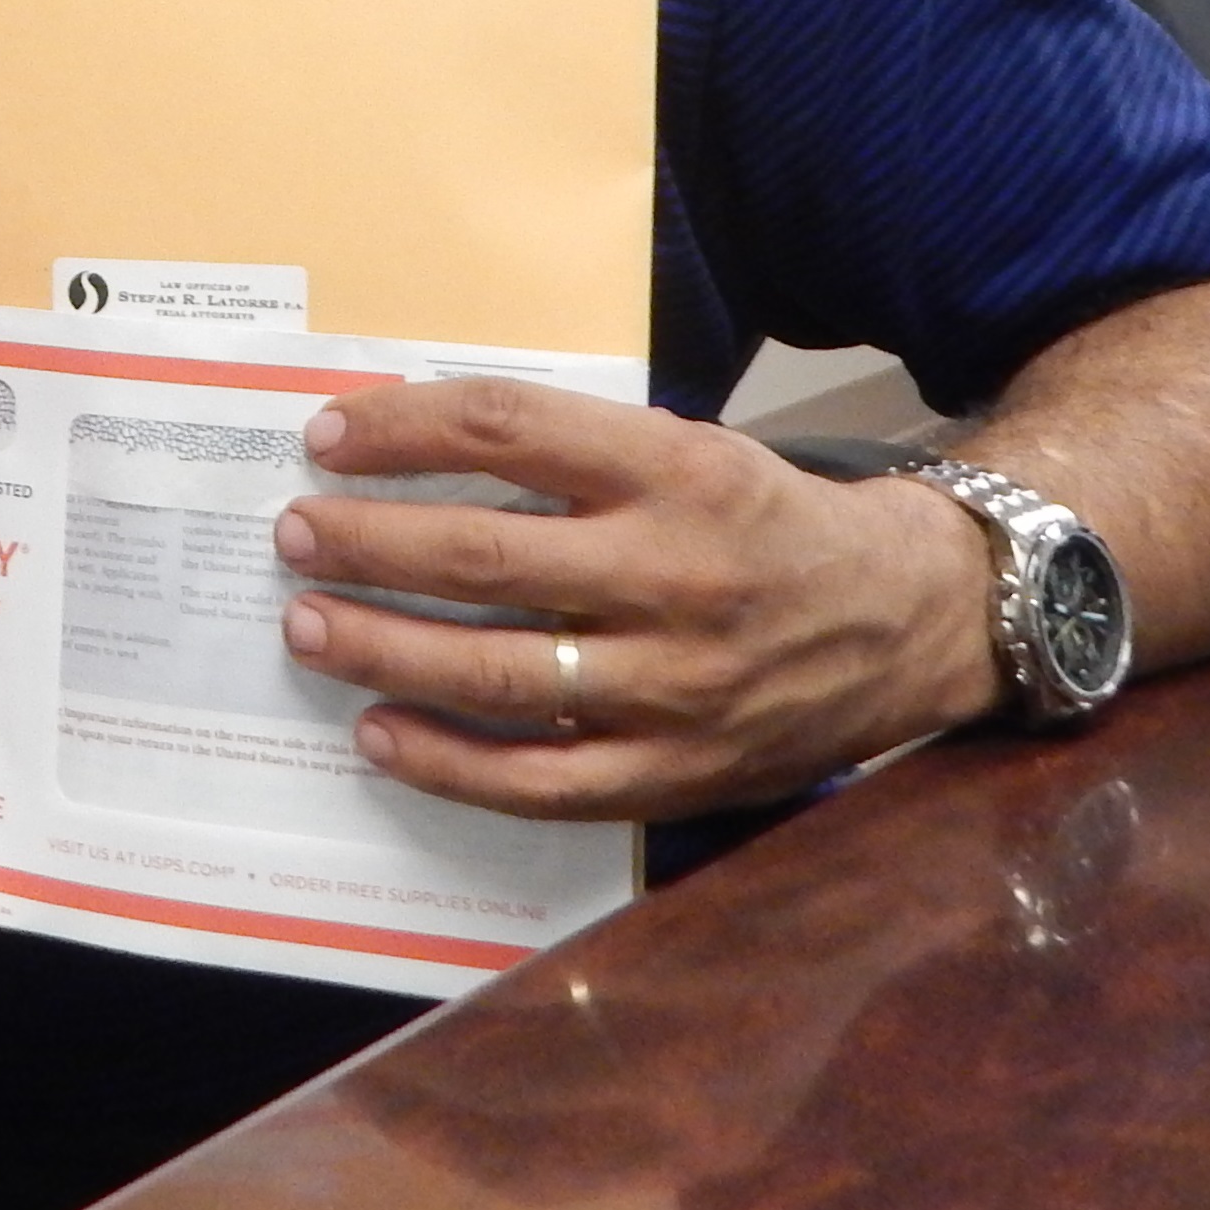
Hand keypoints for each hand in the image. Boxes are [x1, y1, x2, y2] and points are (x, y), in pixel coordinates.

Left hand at [277, 379, 1001, 820]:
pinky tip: (379, 730)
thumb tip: (404, 446)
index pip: (512, 429)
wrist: (914, 618)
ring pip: (497, 673)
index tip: (328, 435)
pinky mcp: (678, 772)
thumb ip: (570, 453)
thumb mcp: (688, 450)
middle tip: (295, 533)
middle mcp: (675, 575)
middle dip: (368, 544)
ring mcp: (677, 685)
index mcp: (678, 471)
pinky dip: (446, 759)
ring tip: (308, 623)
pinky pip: (537, 781)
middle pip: (483, 557)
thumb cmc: (766, 523)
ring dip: (382, 648)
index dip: (405, 429)